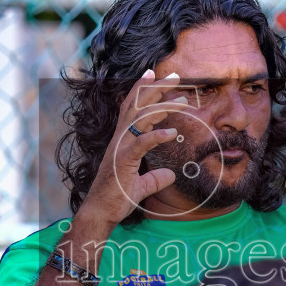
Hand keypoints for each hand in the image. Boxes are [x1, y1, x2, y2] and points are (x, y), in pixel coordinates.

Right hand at [78, 70, 190, 226]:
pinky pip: (141, 144)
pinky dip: (156, 136)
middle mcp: (120, 139)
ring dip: (164, 107)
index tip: (153, 73)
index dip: (141, 89)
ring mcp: (120, 148)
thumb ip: (156, 178)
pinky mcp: (123, 161)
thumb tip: (171, 175)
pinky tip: (172, 133)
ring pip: (142, 119)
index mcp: (122, 139)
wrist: (101, 213)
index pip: (131, 107)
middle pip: (138, 105)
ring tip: (185, 101)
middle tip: (176, 75)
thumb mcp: (142, 186)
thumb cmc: (116, 198)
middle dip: (157, 88)